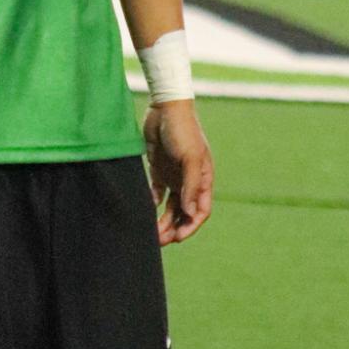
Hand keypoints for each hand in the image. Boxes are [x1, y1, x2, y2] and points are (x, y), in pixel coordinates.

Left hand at [144, 102, 213, 244]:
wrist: (164, 107)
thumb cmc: (182, 131)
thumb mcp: (190, 158)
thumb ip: (191, 186)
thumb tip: (191, 213)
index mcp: (203, 179)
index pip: (200, 210)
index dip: (190, 226)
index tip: (177, 238)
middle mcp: (190, 180)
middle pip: (184, 213)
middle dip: (174, 228)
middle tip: (160, 241)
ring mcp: (174, 175)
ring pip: (170, 207)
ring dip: (163, 221)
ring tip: (151, 233)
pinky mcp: (159, 169)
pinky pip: (156, 193)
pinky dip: (152, 204)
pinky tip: (144, 210)